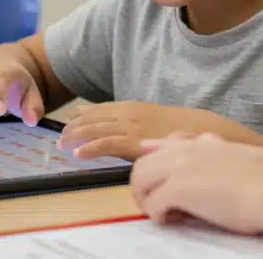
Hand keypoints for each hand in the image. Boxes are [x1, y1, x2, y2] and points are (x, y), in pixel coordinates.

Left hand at [59, 102, 216, 159]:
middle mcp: (129, 114)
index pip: (101, 108)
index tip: (69, 119)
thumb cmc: (183, 130)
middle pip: (93, 118)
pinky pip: (107, 144)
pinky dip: (90, 148)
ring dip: (75, 136)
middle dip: (74, 126)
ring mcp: (131, 127)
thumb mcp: (156, 121)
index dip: (82, 114)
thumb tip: (123, 130)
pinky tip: (78, 154)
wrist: (202, 130)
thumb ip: (137, 123)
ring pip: (95, 129)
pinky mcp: (134, 142)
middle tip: (60, 136)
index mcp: (134, 107)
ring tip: (62, 144)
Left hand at [130, 133, 262, 236]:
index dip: (153, 158)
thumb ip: (218, 154)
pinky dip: (158, 216)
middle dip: (143, 185)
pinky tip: (171, 220)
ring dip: (146, 199)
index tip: (150, 171)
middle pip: (144, 163)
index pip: (166, 144)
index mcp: (205, 143)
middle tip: (156, 203)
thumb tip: (208, 152)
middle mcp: (188, 149)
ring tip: (162, 213)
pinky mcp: (178, 188)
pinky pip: (152, 204)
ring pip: (140, 179)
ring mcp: (181, 167)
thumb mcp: (239, 157)